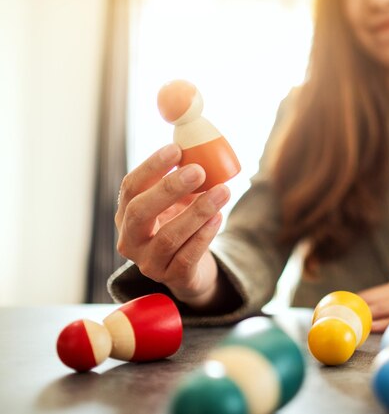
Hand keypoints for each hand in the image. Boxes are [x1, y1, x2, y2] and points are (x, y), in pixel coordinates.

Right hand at [115, 144, 230, 308]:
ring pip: (169, 237)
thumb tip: (201, 148)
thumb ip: (185, 178)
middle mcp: (130, 239)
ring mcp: (149, 263)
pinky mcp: (172, 278)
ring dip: (198, 211)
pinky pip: (188, 256)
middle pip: (141, 212)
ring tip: (223, 192)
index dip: (152, 167)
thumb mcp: (179, 201)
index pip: (130, 187)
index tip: (176, 149)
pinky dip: (205, 235)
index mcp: (126, 214)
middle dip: (169, 189)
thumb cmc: (181, 225)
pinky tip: (219, 217)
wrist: (190, 270)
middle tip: (198, 171)